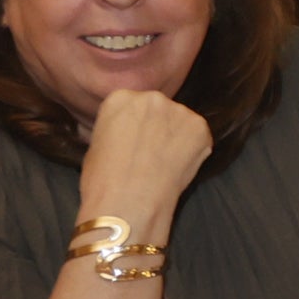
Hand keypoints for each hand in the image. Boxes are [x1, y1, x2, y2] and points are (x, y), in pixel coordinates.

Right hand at [73, 88, 209, 237]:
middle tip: (150, 153)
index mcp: (121, 97)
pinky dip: (193, 149)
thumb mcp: (97, 143)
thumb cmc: (103, 179)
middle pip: (158, 110)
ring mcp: (179, 110)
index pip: (132, 105)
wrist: (127, 200)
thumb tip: (128, 132)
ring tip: (164, 162)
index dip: (134, 127)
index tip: (132, 142)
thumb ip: (117, 128)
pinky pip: (198, 136)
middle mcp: (152, 97)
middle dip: (157, 127)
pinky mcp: (200, 128)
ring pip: (180, 122)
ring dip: (176, 137)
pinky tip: (178, 166)